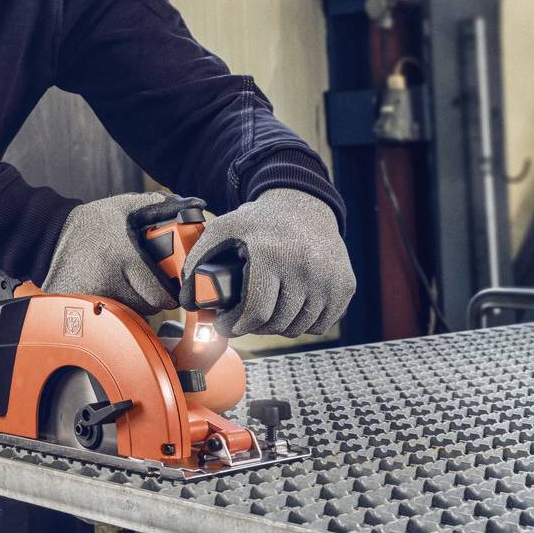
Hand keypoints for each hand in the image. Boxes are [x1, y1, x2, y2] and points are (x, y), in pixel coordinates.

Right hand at [42, 192, 204, 315]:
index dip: (170, 291)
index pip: (161, 294)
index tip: (169, 284)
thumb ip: (158, 206)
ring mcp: (94, 296)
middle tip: (146, 281)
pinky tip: (110, 292)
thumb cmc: (90, 223)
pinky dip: (115, 310)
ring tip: (125, 284)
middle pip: (148, 307)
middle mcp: (110, 279)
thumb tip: (193, 205)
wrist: (48, 237)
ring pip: (131, 315)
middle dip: (153, 296)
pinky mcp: (81, 306)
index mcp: (124, 256)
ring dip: (134, 304)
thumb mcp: (122, 207)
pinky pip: (110, 319)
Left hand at [180, 189, 354, 336]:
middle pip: (277, 323)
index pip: (256, 311)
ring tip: (266, 312)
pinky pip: (322, 324)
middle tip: (245, 318)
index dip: (236, 326)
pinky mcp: (345, 285)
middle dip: (254, 326)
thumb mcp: (223, 229)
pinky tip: (291, 308)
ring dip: (279, 326)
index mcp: (271, 254)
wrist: (304, 205)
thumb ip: (197, 260)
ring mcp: (329, 277)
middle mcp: (305, 266)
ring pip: (299, 327)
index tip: (226, 326)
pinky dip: (305, 323)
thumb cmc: (260, 221)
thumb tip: (188, 300)